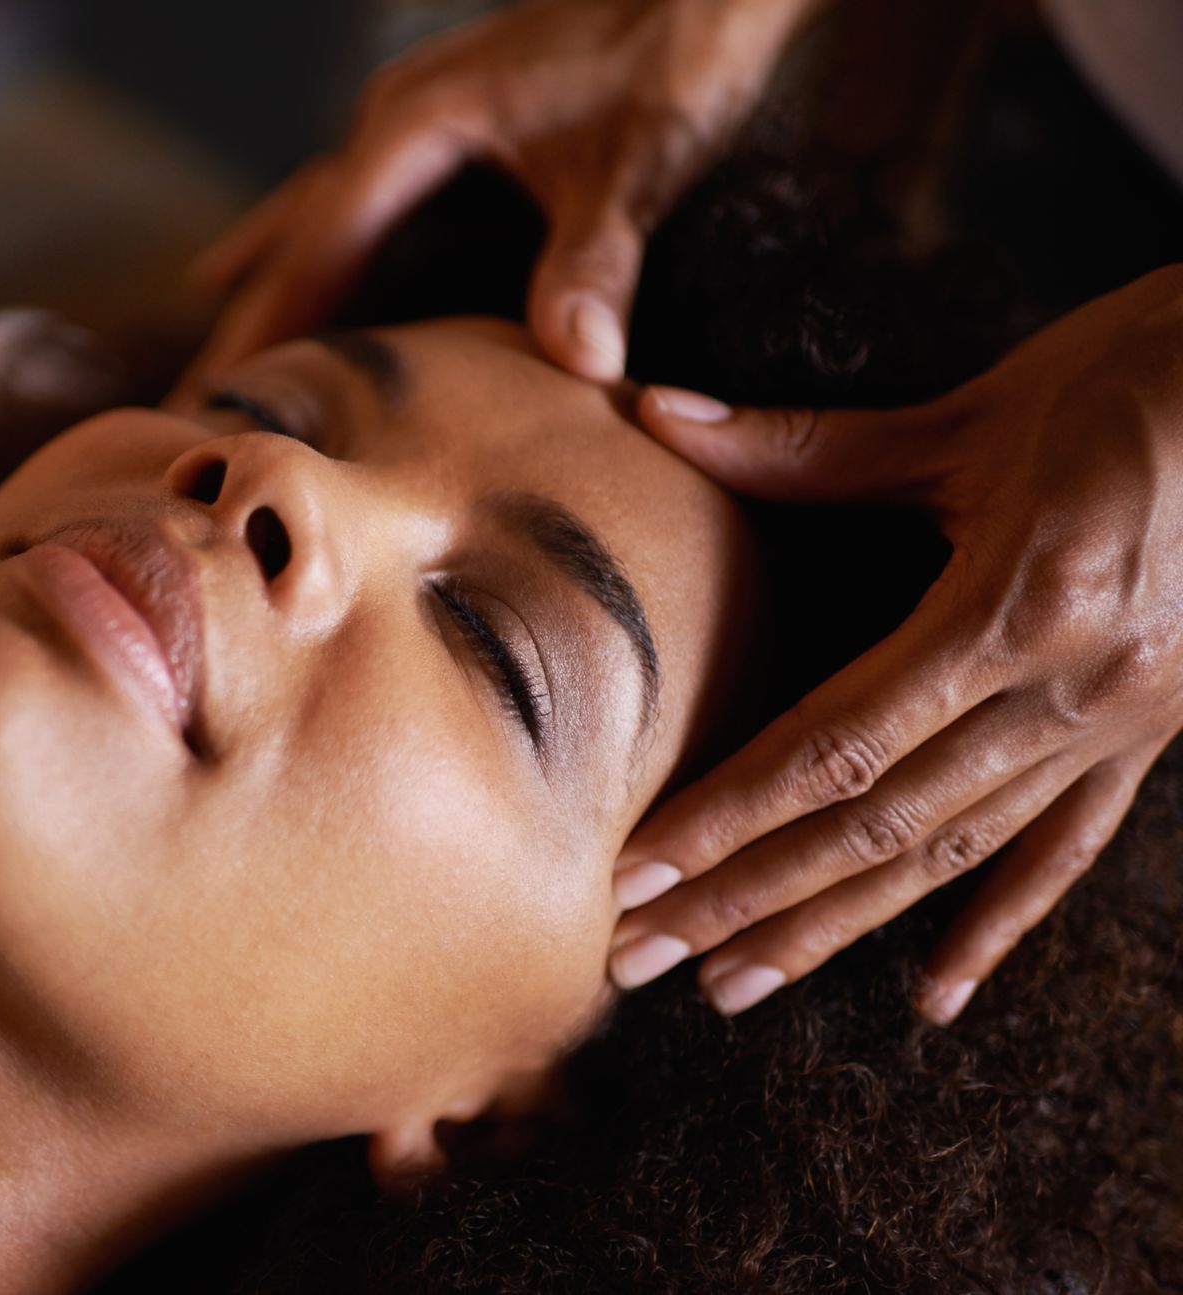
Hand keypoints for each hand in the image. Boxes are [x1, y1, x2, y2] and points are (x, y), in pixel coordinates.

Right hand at [182, 0, 818, 390]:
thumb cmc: (674, 54)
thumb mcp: (637, 162)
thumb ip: (596, 261)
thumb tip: (580, 363)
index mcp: (416, 125)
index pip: (318, 246)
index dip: (269, 325)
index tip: (222, 394)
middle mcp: (398, 117)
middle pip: (298, 231)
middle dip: (250, 314)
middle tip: (196, 396)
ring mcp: (419, 112)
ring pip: (320, 206)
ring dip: (274, 272)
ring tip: (220, 333)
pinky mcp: (453, 118)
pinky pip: (360, 192)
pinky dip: (323, 237)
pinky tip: (314, 256)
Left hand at [608, 265, 1182, 1023]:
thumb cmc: (1138, 374)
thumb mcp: (972, 414)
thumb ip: (804, 445)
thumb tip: (653, 410)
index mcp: (1015, 607)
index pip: (838, 745)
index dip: (729, 816)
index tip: (638, 872)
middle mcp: (1070, 689)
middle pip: (879, 823)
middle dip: (749, 898)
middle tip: (641, 954)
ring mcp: (1121, 724)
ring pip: (955, 853)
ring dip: (836, 927)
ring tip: (734, 985)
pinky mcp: (1152, 733)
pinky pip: (1064, 848)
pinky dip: (995, 925)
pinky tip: (935, 996)